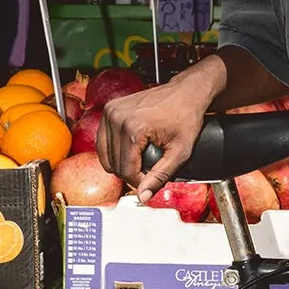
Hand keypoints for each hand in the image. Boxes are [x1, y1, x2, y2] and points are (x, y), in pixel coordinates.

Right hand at [98, 61, 222, 200]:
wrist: (185, 92)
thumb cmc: (186, 116)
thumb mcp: (180, 152)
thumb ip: (161, 176)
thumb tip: (144, 197)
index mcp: (133, 128)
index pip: (126, 170)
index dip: (139, 181)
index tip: (151, 179)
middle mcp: (117, 118)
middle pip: (114, 164)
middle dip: (130, 172)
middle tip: (148, 169)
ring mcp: (111, 112)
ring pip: (105, 154)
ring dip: (121, 163)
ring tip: (140, 160)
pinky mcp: (109, 110)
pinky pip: (103, 141)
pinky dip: (114, 150)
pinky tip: (130, 151)